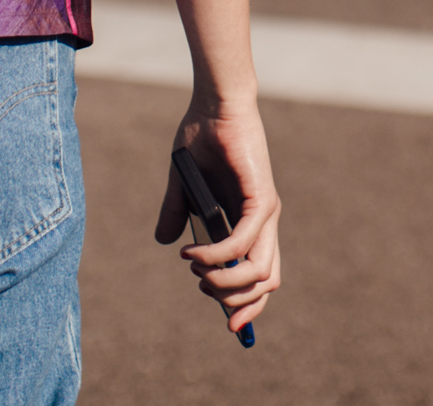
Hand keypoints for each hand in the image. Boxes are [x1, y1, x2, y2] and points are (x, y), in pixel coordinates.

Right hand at [158, 98, 282, 335]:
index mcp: (251, 221)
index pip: (261, 274)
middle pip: (266, 281)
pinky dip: (216, 257)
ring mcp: (266, 211)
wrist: (213, 104)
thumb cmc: (202, 138)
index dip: (249, 305)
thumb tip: (165, 242)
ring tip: (195, 272)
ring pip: (260, 271)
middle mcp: (265, 220)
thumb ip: (177, 213)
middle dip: (236, 302)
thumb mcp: (183, 184)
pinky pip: (242, 243)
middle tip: (202, 289)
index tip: (230, 327)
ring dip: (224, 282)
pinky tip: (192, 254)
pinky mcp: (261, 198)